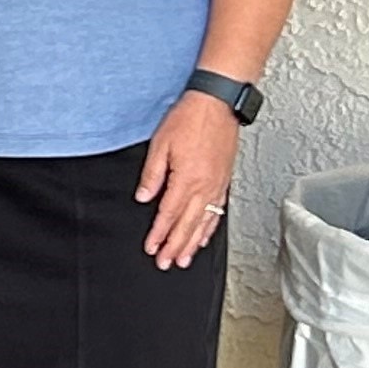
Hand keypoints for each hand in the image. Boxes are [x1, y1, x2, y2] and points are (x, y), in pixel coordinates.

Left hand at [137, 90, 240, 270]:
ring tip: (184, 259)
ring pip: (205, 222)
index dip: (159, 234)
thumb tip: (144, 198)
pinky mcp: (224, 180)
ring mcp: (217, 185)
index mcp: (187, 179)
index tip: (151, 248)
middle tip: (166, 263)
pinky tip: (204, 236)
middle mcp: (205, 186)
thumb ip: (152, 175)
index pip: (169, 214)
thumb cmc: (189, 119)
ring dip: (193, 243)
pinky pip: (218, 211)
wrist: (217, 104)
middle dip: (176, 246)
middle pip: (188, 224)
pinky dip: (210, 227)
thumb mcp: (161, 144)